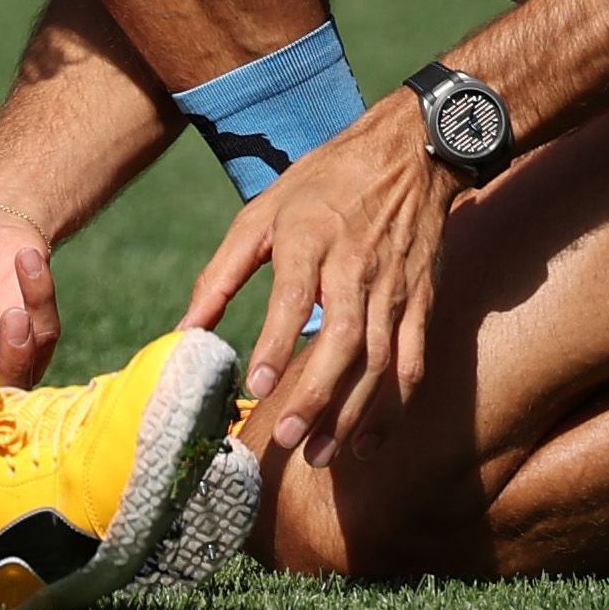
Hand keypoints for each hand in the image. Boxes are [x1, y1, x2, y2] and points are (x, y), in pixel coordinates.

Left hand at [184, 96, 463, 457]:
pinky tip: (369, 441)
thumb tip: (186, 329)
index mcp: (311, 238)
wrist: (410, 155)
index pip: (294, 295)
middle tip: (286, 439)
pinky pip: (412, 363)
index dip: (275, 341)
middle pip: (344, 341)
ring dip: (352, 414)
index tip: (255, 382)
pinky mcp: (422, 303)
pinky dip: (394, 406)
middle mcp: (357, 266)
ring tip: (321, 454)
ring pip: (380, 362)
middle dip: (317, 396)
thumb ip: (221, 273)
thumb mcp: (262, 212)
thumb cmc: (322, 185)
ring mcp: (395, 288)